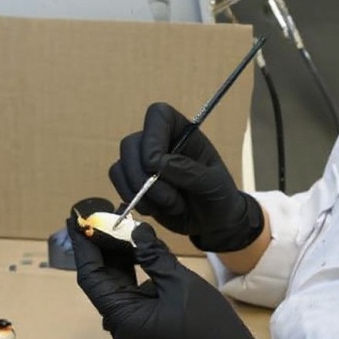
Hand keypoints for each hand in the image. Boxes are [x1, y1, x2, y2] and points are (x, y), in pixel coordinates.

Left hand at [67, 215, 288, 338]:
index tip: (77, 220)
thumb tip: (135, 231)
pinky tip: (139, 248)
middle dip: (103, 246)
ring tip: (122, 225)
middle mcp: (119, 322)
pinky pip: (132, 292)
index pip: (91, 275)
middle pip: (102, 278)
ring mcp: (132, 324)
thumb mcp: (179, 282)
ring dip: (119, 256)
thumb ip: (153, 255)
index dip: (84, 245)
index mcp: (121, 315)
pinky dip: (134, 270)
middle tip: (105, 214)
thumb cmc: (206, 325)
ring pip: (117, 284)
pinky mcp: (145, 323)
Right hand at [109, 102, 263, 251]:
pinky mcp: (135, 183)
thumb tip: (157, 164)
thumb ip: (189, 172)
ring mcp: (143, 163)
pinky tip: (158, 209)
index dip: (152, 139)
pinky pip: (120, 186)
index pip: (158, 115)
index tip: (156, 165)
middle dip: (142, 176)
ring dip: (141, 193)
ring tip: (171, 205)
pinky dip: (135, 201)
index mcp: (182, 131)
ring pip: (121, 167)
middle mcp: (159, 142)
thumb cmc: (219, 196)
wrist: (213, 222)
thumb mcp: (213, 183)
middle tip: (168, 198)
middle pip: (130, 144)